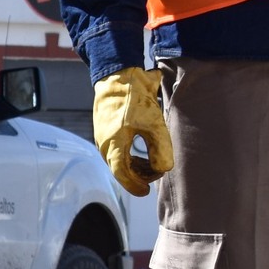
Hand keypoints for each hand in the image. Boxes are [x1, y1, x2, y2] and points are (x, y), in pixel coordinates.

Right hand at [91, 66, 171, 196]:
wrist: (118, 76)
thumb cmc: (135, 99)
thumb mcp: (153, 123)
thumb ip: (160, 148)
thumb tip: (163, 168)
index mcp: (113, 144)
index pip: (121, 173)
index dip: (134, 185)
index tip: (145, 192)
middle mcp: (105, 143)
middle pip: (120, 169)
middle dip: (138, 175)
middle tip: (156, 173)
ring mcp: (104, 136)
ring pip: (119, 159)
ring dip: (135, 165)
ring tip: (153, 163)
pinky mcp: (107, 129)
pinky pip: (117, 149)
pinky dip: (130, 155)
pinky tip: (143, 150)